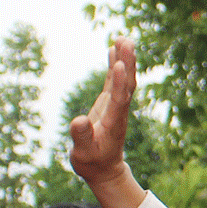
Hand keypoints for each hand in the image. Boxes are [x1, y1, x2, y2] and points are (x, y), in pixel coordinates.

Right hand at [69, 38, 147, 207]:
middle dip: (127, 63)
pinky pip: (116, 81)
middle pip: (126, 85)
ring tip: (124, 38)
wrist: (104, 169)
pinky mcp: (110, 103)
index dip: (120, 83)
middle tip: (127, 41)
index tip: (121, 64)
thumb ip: (81, 137)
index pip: (119, 100)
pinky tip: (114, 49)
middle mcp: (118, 112)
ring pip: (123, 80)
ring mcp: (115, 106)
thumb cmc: (91, 163)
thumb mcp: (82, 154)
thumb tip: (79, 120)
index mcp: (112, 123)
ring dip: (125, 59)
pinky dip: (116, 64)